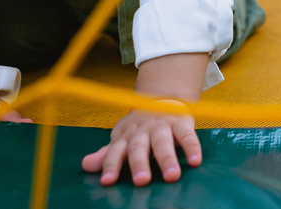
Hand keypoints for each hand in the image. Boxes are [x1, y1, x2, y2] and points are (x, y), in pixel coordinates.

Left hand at [82, 103, 200, 185]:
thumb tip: (85, 165)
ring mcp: (162, 126)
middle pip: (139, 148)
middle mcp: (142, 131)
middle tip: (141, 181)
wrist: (162, 99)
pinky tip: (195, 162)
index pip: (115, 151)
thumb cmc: (140, 128)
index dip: (111, 165)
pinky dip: (191, 148)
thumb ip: (107, 155)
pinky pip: (187, 135)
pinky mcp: (181, 122)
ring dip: (168, 159)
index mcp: (125, 136)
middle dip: (139, 164)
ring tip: (172, 177)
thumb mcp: (122, 139)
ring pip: (163, 143)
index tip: (107, 181)